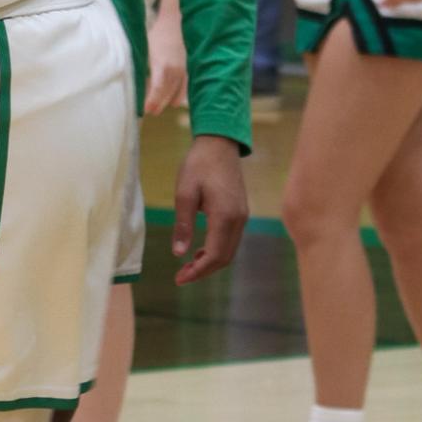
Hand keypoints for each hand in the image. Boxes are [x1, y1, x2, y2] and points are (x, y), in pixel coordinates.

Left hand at [144, 11, 187, 115]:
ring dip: (166, 101)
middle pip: (167, 94)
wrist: (175, 22)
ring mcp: (184, 70)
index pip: (157, 89)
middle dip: (158, 104)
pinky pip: (185, 87)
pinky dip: (178, 95)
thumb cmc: (157, 34)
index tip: (145, 110)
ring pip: (176, 92)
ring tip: (156, 109)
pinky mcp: (188, 69)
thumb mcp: (144, 47)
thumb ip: (140, 65)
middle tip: (148, 112)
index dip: (152, 101)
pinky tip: (172, 102)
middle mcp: (176, 70)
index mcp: (163, 65)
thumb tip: (132, 81)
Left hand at [170, 134, 247, 285]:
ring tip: (188, 266)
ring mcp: (242, 216)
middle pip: (225, 258)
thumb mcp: (184, 193)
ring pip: (229, 250)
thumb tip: (179, 253)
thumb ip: (183, 225)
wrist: (220, 143)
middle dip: (204, 271)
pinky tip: (200, 250)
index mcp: (225, 216)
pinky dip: (217, 250)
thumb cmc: (199, 164)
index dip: (198, 271)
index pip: (215, 255)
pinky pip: (231, 239)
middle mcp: (238, 219)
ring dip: (210, 262)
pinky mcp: (241, 211)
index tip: (180, 279)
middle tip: (181, 276)